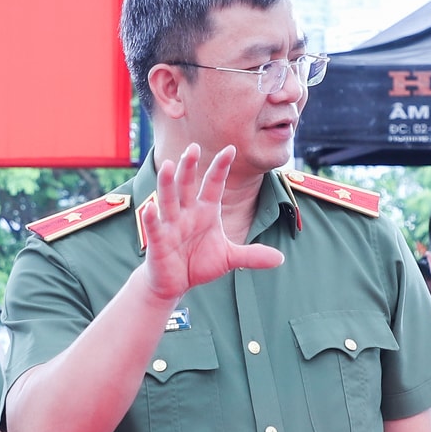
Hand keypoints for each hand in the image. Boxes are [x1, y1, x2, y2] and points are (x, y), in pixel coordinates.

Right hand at [139, 144, 284, 301]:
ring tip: (169, 165)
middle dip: (190, 167)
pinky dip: (152, 217)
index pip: (213, 184)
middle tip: (194, 147)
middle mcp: (187, 213)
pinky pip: (154, 226)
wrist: (174, 284)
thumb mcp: (229, 258)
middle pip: (187, 185)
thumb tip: (280, 258)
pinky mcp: (158, 241)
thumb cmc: (198, 264)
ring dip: (168, 183)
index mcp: (205, 211)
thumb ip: (252, 255)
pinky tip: (150, 207)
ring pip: (169, 200)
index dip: (221, 168)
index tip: (231, 149)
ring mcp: (171, 225)